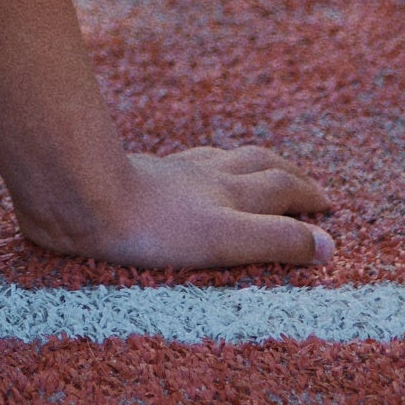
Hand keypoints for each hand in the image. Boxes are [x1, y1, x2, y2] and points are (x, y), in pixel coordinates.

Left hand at [20, 145, 333, 269]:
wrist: (76, 196)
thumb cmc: (150, 224)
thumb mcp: (225, 238)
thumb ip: (276, 241)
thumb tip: (327, 245)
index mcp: (230, 190)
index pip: (283, 186)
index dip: (310, 194)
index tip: (329, 205)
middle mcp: (203, 174)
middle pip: (256, 162)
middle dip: (286, 172)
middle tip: (304, 182)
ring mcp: (169, 171)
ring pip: (218, 158)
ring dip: (244, 162)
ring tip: (252, 168)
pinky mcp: (136, 174)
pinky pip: (179, 164)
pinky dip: (199, 165)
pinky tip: (183, 171)